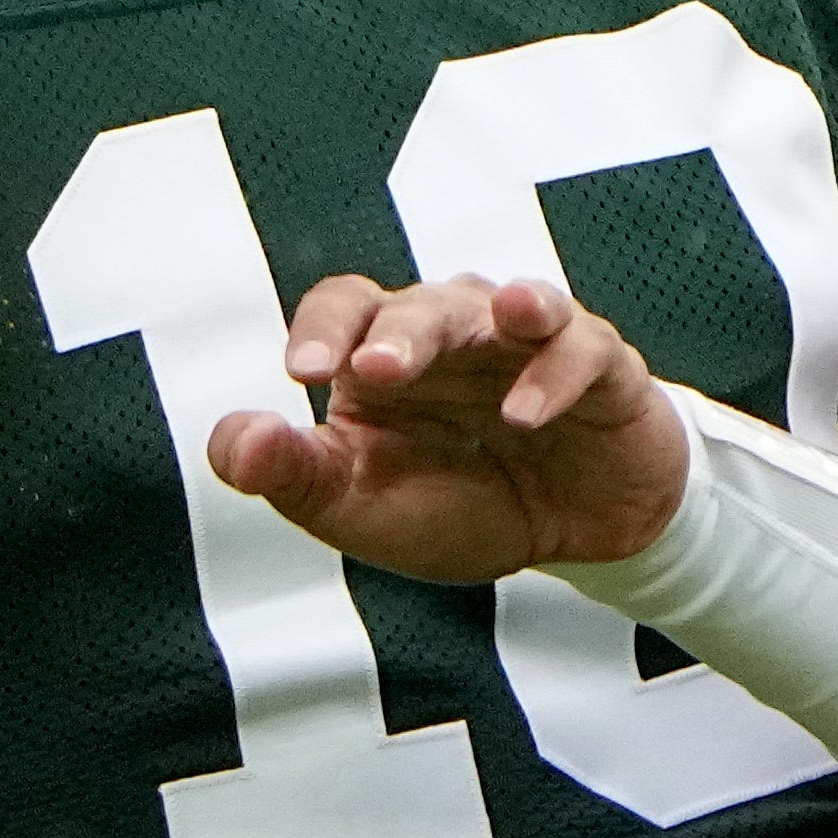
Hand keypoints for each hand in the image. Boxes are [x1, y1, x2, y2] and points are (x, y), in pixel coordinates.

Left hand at [210, 274, 691, 582]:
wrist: (577, 533)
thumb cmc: (463, 503)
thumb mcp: (366, 509)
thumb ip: (294, 477)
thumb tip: (236, 444)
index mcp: (386, 356)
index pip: (346, 306)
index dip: (322, 327)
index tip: (302, 373)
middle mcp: (456, 334)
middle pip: (423, 305)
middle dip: (401, 332)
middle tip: (376, 368)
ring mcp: (531, 344)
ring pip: (507, 304)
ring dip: (499, 313)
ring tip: (499, 320)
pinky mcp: (602, 368)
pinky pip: (583, 348)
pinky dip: (556, 373)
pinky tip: (527, 413)